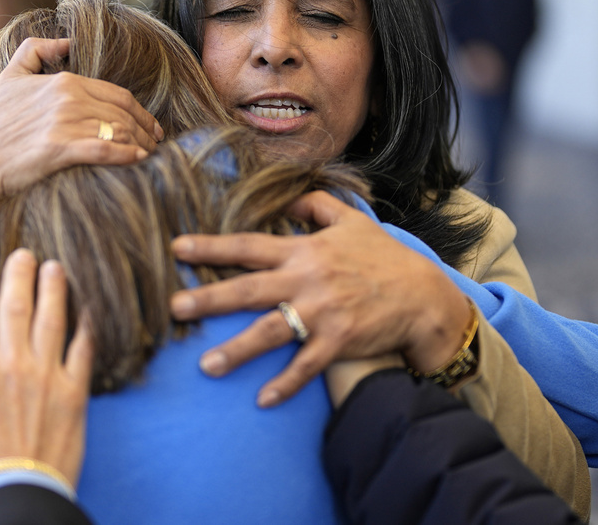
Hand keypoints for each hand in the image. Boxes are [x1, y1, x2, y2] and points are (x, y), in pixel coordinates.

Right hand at [0, 37, 164, 209]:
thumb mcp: (11, 77)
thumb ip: (35, 50)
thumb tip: (66, 41)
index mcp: (64, 81)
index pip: (118, 95)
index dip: (142, 112)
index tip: (152, 128)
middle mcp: (67, 98)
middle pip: (123, 114)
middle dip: (146, 131)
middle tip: (156, 145)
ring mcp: (63, 123)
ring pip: (118, 131)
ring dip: (140, 144)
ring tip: (149, 156)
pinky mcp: (59, 149)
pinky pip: (104, 149)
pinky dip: (126, 155)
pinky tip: (137, 161)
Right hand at [0, 248, 94, 493]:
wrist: (17, 492)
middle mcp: (10, 364)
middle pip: (15, 306)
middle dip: (19, 274)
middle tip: (24, 254)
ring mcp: (45, 375)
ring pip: (51, 319)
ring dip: (53, 288)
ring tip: (55, 267)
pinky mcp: (73, 390)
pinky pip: (83, 348)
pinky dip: (87, 324)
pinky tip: (89, 305)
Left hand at [170, 191, 469, 407]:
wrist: (423, 296)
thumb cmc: (384, 258)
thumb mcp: (353, 221)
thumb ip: (318, 205)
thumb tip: (291, 198)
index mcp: (304, 251)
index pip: (249, 246)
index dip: (212, 248)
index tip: (177, 249)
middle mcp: (307, 280)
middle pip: (249, 289)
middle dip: (209, 298)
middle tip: (174, 307)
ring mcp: (322, 312)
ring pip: (271, 332)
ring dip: (237, 350)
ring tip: (205, 366)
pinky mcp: (339, 342)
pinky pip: (306, 366)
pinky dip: (286, 384)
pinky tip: (262, 400)